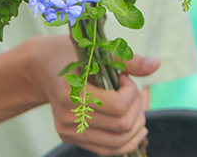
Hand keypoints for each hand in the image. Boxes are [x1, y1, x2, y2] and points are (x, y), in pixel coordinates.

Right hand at [30, 35, 159, 155]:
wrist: (40, 66)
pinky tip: (134, 126)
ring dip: (136, 127)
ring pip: (118, 144)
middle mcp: (67, 116)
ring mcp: (68, 130)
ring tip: (137, 110)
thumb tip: (156, 64)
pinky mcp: (70, 137)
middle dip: (137, 108)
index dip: (131, 92)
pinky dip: (126, 140)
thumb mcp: (94, 49)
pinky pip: (107, 149)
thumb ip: (126, 59)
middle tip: (132, 91)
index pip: (118, 106)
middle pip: (121, 126)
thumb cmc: (68, 52)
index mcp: (70, 91)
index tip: (125, 77)